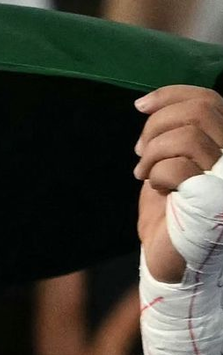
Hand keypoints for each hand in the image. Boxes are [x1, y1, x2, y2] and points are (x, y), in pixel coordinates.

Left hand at [133, 85, 222, 279]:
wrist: (171, 260)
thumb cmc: (172, 214)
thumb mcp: (171, 164)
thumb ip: (175, 135)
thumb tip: (150, 105)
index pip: (209, 100)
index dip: (172, 95)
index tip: (140, 105)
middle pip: (199, 111)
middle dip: (158, 125)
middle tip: (140, 151)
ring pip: (187, 136)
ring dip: (153, 152)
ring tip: (143, 173)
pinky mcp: (214, 198)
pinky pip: (177, 167)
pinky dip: (156, 175)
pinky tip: (157, 190)